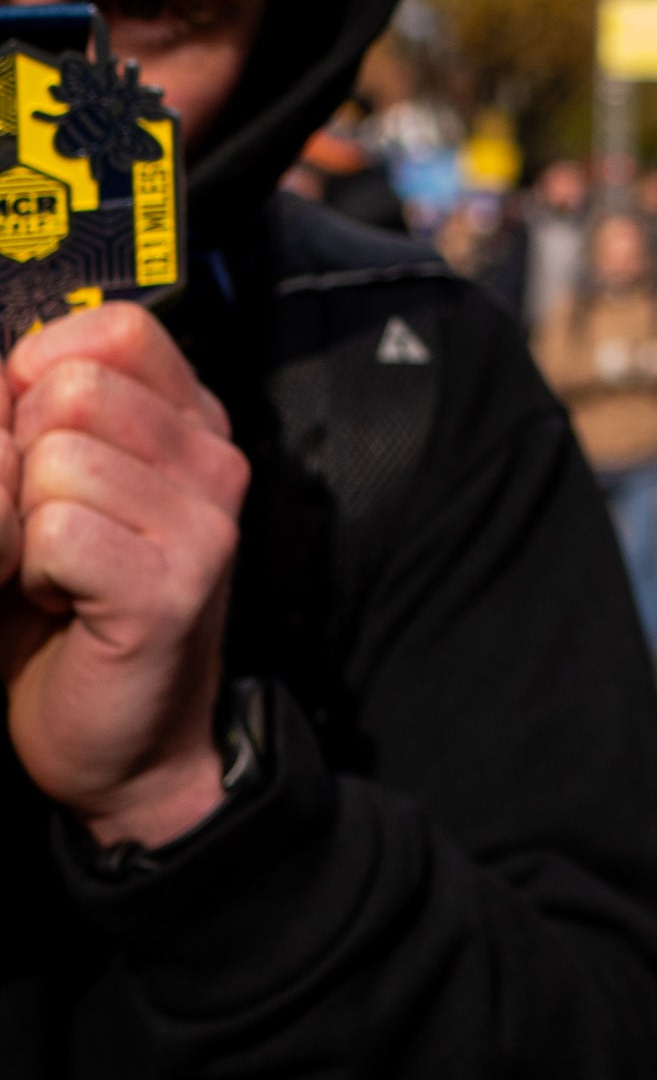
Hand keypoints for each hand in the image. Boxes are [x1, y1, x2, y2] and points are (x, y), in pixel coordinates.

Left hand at [0, 303, 248, 847]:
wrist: (120, 746)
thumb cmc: (67, 611)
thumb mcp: (51, 489)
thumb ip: (31, 420)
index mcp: (191, 421)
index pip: (113, 332)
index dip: (40, 377)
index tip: (32, 447)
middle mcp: (214, 459)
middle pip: (71, 389)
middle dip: (19, 461)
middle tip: (43, 528)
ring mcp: (204, 521)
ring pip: (54, 461)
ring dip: (23, 526)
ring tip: (56, 571)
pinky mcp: (175, 586)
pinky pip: (55, 532)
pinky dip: (32, 572)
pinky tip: (62, 602)